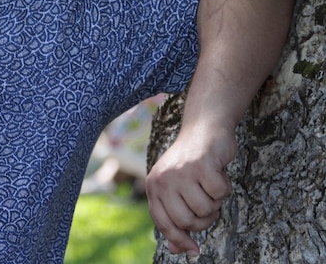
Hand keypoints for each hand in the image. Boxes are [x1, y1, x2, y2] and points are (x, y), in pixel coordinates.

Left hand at [144, 124, 236, 254]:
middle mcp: (163, 179)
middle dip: (204, 219)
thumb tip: (177, 251)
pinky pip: (220, 193)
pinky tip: (217, 172)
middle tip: (207, 201)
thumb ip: (175, 216)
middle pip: (187, 221)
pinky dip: (225, 187)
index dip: (179, 240)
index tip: (194, 250)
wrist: (204, 128)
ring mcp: (181, 172)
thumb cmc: (191, 163)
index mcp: (154, 186)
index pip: (164, 223)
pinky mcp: (201, 164)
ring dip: (215, 201)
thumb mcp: (176, 188)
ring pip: (206, 209)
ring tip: (209, 183)